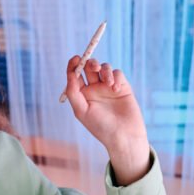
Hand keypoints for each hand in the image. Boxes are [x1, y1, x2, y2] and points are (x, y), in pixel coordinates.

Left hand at [62, 57, 150, 184]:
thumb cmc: (100, 127)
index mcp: (82, 94)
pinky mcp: (122, 87)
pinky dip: (116, 78)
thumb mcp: (81, 111)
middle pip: (90, 67)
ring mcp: (108, 87)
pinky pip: (117, 74)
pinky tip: (115, 89)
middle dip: (90, 63)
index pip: (75, 75)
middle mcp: (94, 89)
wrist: (123, 136)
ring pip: (104, 68)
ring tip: (108, 84)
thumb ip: (73, 93)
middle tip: (93, 67)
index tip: (75, 59)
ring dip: (105, 70)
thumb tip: (70, 75)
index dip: (73, 65)